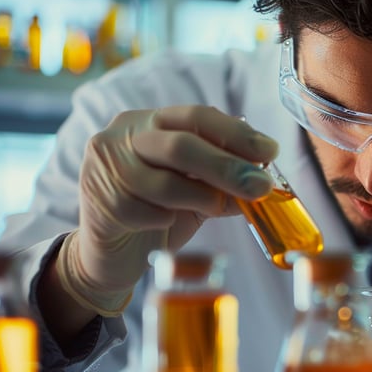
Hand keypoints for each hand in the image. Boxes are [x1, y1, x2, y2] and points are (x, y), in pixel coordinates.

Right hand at [57, 106, 277, 315]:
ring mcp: (105, 169)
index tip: (270, 151)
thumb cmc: (157, 215)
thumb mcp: (196, 193)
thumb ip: (223, 183)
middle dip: (227, 166)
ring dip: (203, 197)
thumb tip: (264, 180)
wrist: (110, 255)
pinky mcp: (101, 204)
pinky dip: (167, 219)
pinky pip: (146, 213)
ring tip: (219, 208)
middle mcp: (123, 136)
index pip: (196, 116)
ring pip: (165, 182)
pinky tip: (167, 224)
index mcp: (149, 122)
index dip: (236, 134)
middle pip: (181, 145)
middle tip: (261, 185)